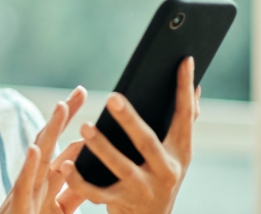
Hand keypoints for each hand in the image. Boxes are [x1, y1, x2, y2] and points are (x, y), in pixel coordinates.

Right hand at [0, 86, 86, 213]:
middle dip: (64, 116)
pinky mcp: (19, 206)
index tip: (84, 98)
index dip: (73, 125)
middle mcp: (35, 181)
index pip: (62, 147)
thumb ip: (72, 194)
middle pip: (51, 142)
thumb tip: (89, 175)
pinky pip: (24, 184)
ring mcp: (26, 192)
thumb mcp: (58, 211)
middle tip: (80, 90)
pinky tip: (36, 149)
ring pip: (39, 157)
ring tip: (61, 107)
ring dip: (49, 131)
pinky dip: (29, 166)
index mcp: (46, 182)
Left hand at [57, 57, 201, 213]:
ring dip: (101, 146)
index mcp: (180, 152)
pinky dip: (78, 180)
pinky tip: (64, 164)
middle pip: (147, 143)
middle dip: (130, 120)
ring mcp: (143, 189)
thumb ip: (185, 120)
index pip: (184, 116)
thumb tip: (196, 84)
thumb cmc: (162, 175)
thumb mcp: (178, 152)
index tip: (182, 60)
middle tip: (112, 96)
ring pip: (120, 167)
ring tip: (85, 126)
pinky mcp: (120, 204)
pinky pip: (96, 192)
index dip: (183, 89)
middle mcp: (166, 171)